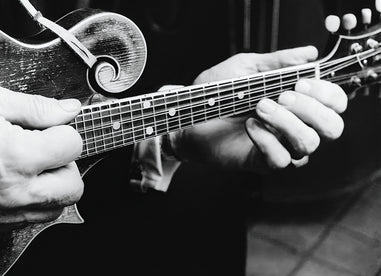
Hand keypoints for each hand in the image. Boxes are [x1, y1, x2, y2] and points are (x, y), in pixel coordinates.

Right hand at [0, 82, 83, 232]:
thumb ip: (36, 107)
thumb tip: (69, 110)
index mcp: (17, 155)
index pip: (72, 146)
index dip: (64, 130)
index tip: (50, 128)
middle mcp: (13, 191)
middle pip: (73, 187)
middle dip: (66, 163)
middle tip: (46, 148)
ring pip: (54, 209)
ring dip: (52, 186)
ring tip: (30, 165)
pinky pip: (26, 219)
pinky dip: (30, 202)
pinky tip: (12, 181)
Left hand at [169, 46, 346, 171]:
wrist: (189, 115)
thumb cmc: (217, 93)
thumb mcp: (247, 68)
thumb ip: (278, 61)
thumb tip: (309, 53)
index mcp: (298, 103)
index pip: (335, 104)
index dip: (327, 94)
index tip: (301, 83)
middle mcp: (297, 127)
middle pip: (332, 127)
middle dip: (312, 109)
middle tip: (282, 96)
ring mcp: (282, 147)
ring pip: (309, 143)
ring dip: (287, 122)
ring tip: (259, 107)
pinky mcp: (264, 163)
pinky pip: (282, 159)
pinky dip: (267, 139)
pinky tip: (249, 125)